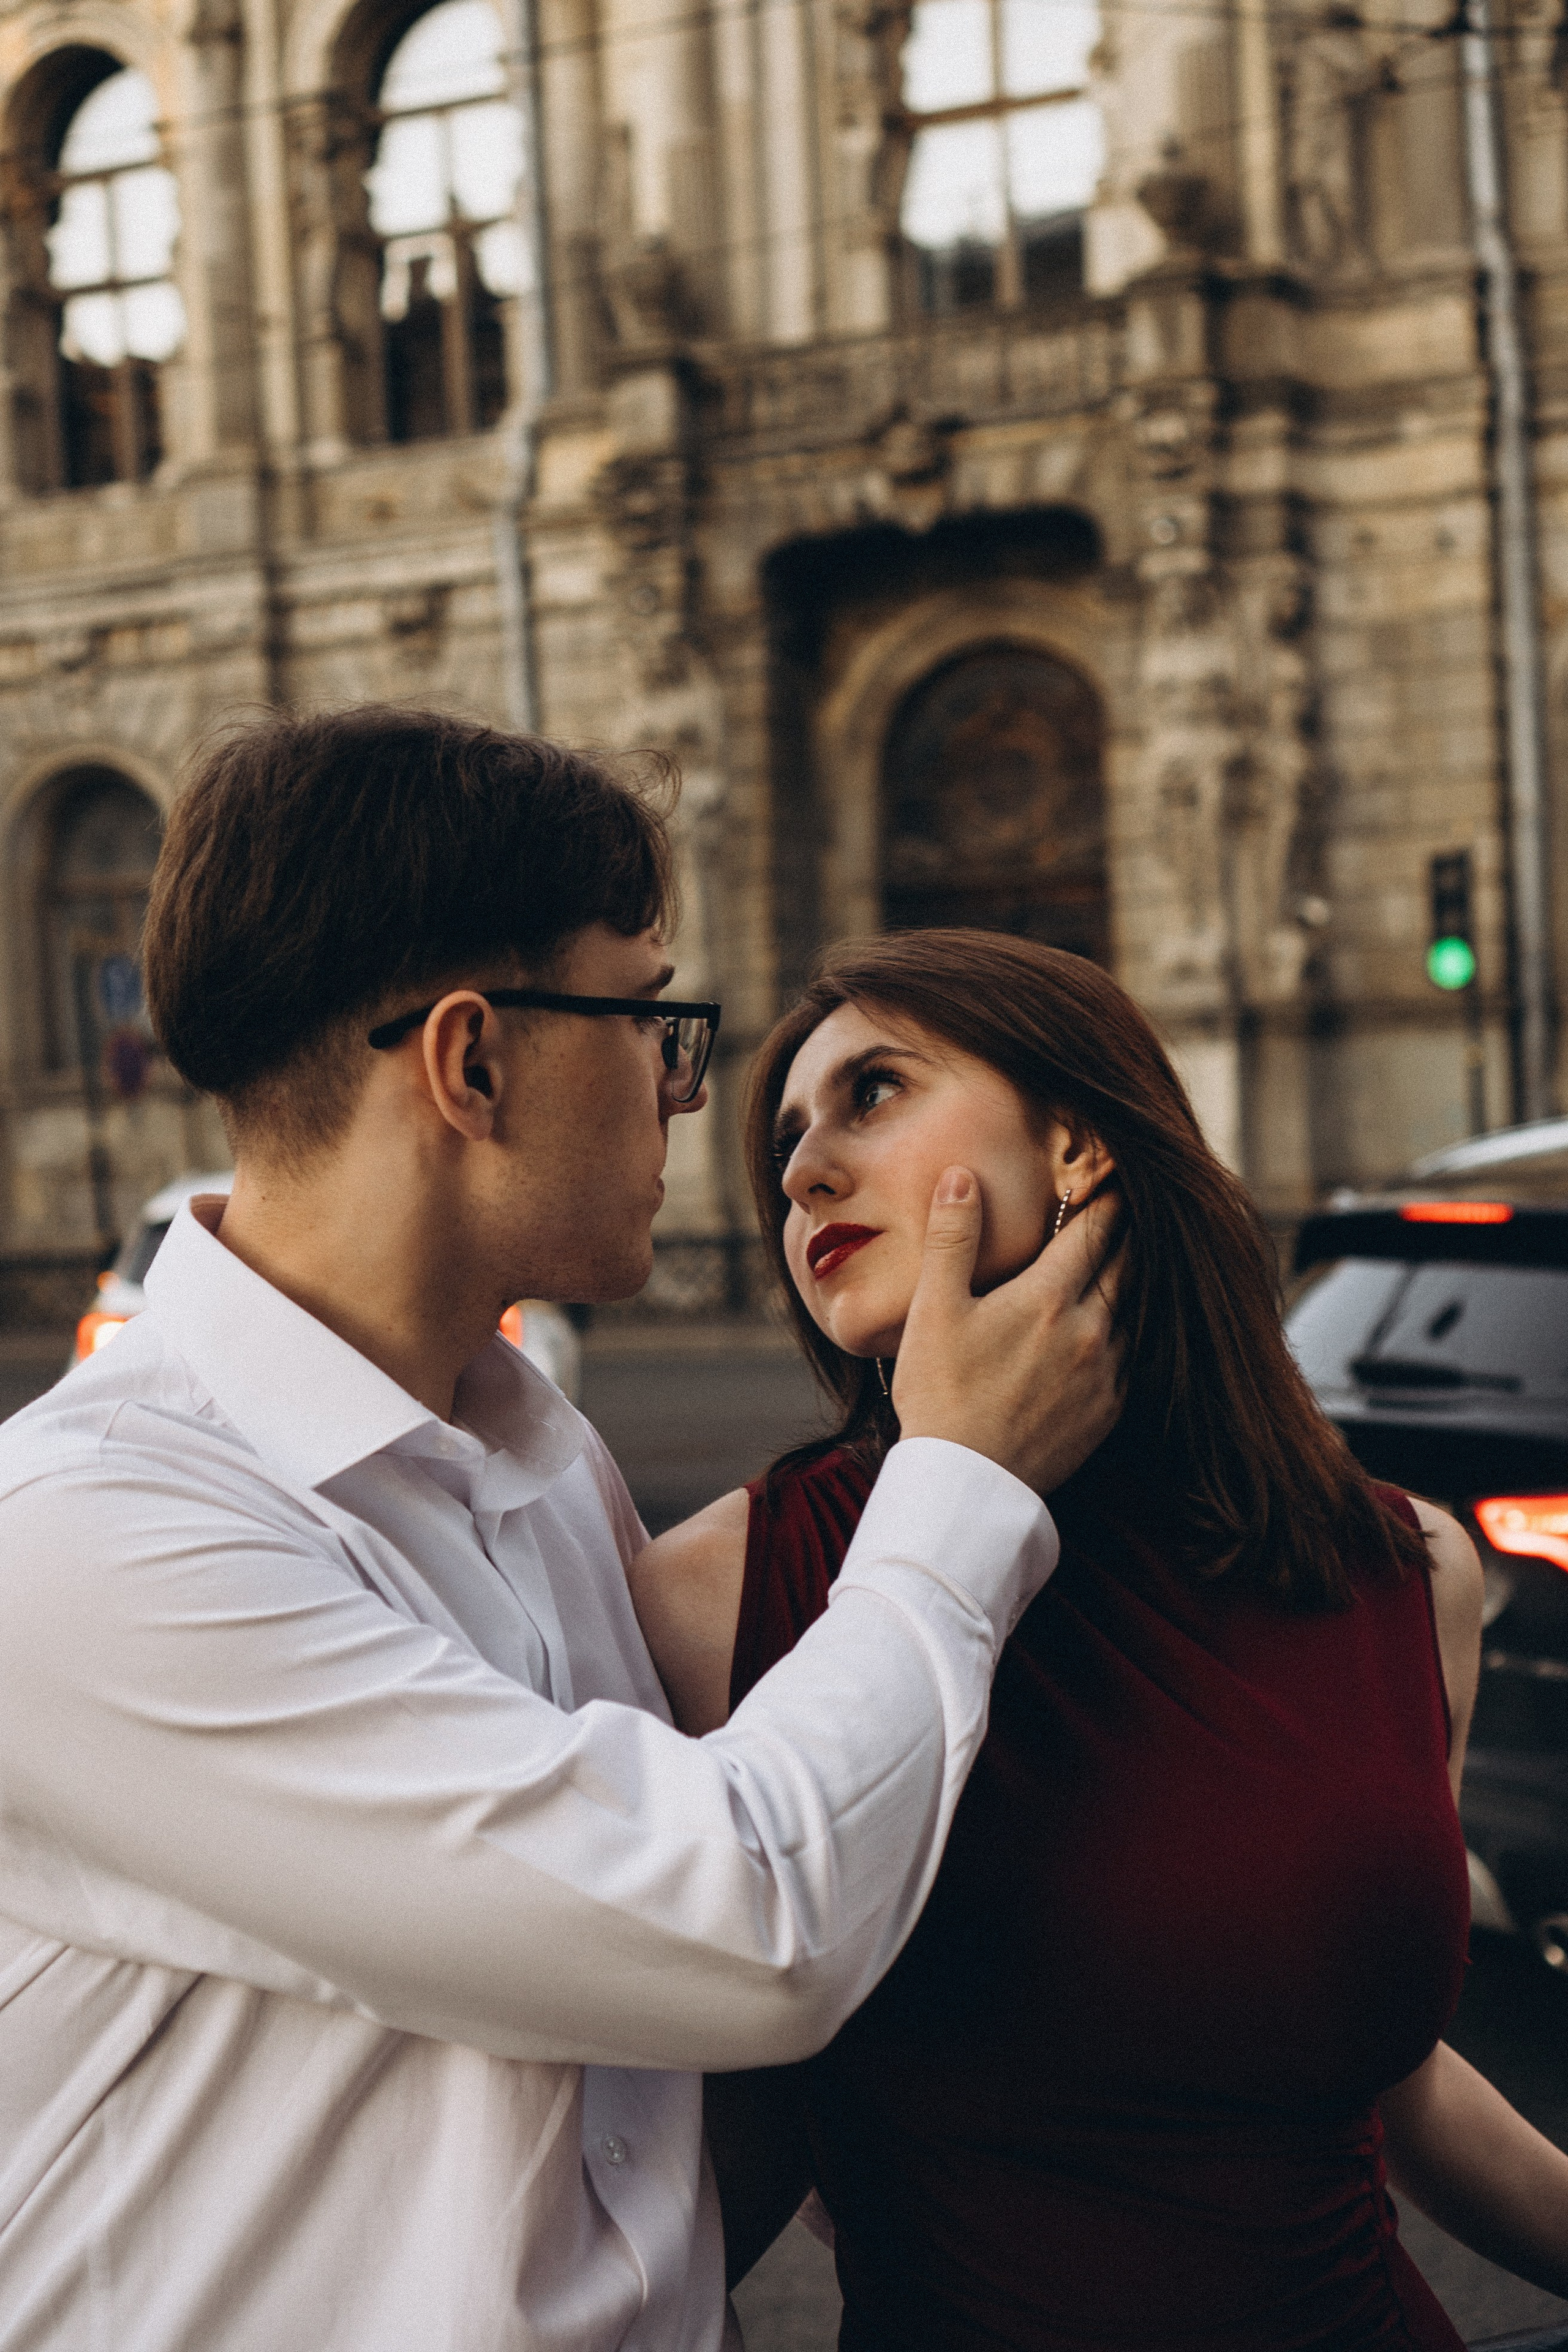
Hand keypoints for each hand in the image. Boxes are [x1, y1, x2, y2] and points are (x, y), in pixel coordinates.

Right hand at [892, 1169, 1122, 1493]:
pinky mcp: (1109, 1411)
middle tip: (1130, 1207)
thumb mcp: (934, 1309)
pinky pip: (1133, 1357)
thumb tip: (962, 1175)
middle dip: (1127, 1232)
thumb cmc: (941, 1393)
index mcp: (1049, 1297)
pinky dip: (1128, 1332)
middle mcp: (1090, 1330)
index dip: (1105, 1198)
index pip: (1095, 1229)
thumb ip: (952, 1237)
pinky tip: (1115, 1328)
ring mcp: (1105, 1373)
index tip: (1113, 1175)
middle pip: (1126, 1264)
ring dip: (1130, 1282)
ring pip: (1134, 1310)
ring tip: (1126, 1262)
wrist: (965, 1482)